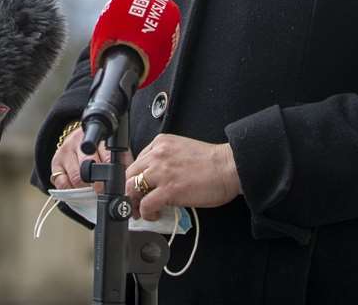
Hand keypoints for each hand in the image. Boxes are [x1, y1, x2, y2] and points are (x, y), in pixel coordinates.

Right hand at [49, 124, 123, 196]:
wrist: (79, 140)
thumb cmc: (99, 150)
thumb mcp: (113, 152)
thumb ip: (122, 163)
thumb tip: (127, 183)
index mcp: (98, 138)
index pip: (106, 156)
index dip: (109, 174)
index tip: (111, 186)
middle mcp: (79, 141)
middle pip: (88, 167)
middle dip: (96, 184)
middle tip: (100, 190)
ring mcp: (66, 151)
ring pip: (76, 177)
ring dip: (84, 188)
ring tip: (89, 187)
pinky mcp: (55, 162)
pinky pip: (62, 182)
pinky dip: (70, 189)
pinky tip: (76, 186)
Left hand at [125, 133, 240, 220]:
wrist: (228, 168)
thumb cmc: (212, 162)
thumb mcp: (182, 151)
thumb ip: (165, 160)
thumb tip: (155, 179)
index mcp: (161, 143)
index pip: (136, 161)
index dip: (135, 178)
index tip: (138, 189)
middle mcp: (157, 155)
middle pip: (129, 174)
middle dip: (129, 191)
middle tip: (134, 204)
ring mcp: (161, 172)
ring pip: (132, 188)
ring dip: (134, 203)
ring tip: (142, 212)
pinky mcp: (168, 190)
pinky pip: (145, 204)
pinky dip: (146, 213)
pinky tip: (154, 214)